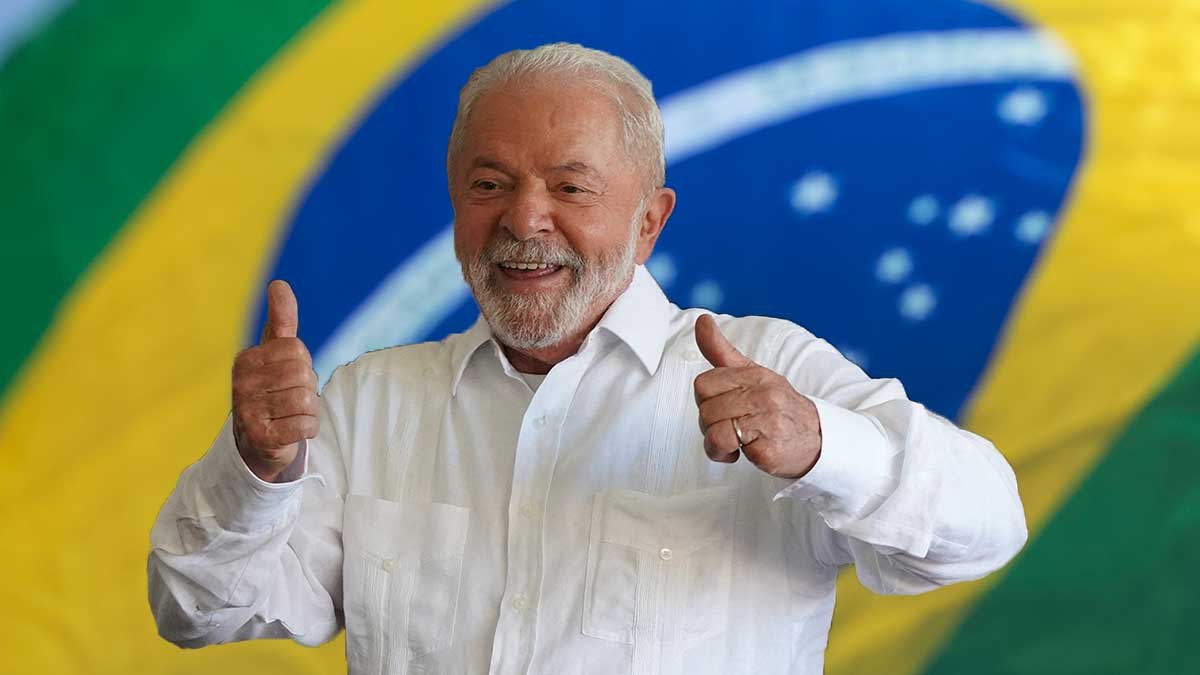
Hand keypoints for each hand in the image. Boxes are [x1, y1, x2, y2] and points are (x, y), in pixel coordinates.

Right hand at [231, 280, 318, 481]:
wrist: (258, 442)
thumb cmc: (272, 390)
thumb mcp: (275, 352)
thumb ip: (281, 319)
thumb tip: (279, 284)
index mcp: (245, 360)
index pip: (297, 349)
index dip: (303, 363)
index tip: (288, 376)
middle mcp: (241, 384)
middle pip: (303, 375)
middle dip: (307, 387)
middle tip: (291, 397)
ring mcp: (248, 413)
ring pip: (306, 401)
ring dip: (309, 409)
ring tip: (291, 414)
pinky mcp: (262, 438)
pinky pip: (306, 426)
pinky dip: (309, 428)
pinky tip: (293, 429)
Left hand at [692, 315, 821, 478]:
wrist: (819, 440)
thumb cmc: (779, 407)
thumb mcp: (753, 375)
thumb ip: (721, 351)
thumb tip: (702, 320)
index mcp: (755, 375)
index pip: (703, 384)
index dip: (706, 401)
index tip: (723, 407)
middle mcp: (763, 395)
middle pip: (705, 410)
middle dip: (710, 424)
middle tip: (730, 428)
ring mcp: (768, 421)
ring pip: (713, 431)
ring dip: (716, 444)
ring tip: (734, 443)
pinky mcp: (768, 449)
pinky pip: (727, 448)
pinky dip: (728, 455)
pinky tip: (744, 452)